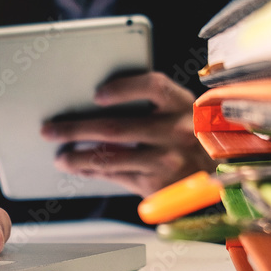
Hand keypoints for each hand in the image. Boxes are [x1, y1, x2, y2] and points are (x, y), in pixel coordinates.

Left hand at [40, 72, 216, 196]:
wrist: (220, 177)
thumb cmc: (191, 137)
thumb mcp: (182, 113)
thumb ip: (152, 105)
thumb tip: (96, 103)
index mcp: (183, 105)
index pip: (153, 87)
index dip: (123, 88)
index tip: (96, 94)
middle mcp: (177, 132)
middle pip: (117, 127)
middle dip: (76, 128)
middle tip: (50, 129)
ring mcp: (166, 161)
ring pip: (110, 158)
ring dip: (78, 157)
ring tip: (59, 156)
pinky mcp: (157, 184)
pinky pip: (116, 176)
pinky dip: (93, 171)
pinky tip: (79, 168)